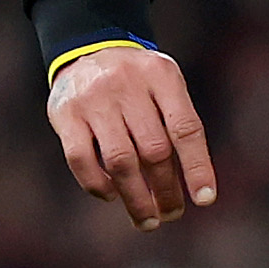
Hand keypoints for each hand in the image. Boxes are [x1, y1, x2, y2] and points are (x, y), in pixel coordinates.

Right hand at [48, 44, 218, 230]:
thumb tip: (191, 186)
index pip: (186, 127)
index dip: (198, 167)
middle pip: (154, 150)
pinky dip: (98, 185)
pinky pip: (81, 160)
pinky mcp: (64, 114)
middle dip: (165, 189)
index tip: (204, 200)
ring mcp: (93, 99)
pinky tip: (112, 196)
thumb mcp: (164, 86)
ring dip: (136, 198)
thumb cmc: (138, 82)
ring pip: (120, 161)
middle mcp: (127, 83)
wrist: (87, 48)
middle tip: (171, 213)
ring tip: (148, 219)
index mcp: (161, 75)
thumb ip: (177, 124)